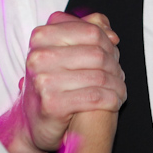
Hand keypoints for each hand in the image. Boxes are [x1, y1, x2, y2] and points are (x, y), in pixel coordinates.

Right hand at [20, 11, 124, 152]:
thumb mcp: (63, 51)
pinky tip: (114, 101)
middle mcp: (39, 56)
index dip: (108, 43)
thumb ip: (86, 32)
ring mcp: (43, 80)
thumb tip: (111, 33)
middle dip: (115, 65)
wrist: (33, 121)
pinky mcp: (52, 104)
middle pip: (97, 53)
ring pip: (99, 76)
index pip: (91, 31)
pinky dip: (111, 99)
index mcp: (41, 37)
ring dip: (117, 85)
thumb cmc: (52, 82)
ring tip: (119, 89)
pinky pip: (95, 97)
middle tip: (119, 75)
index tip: (114, 52)